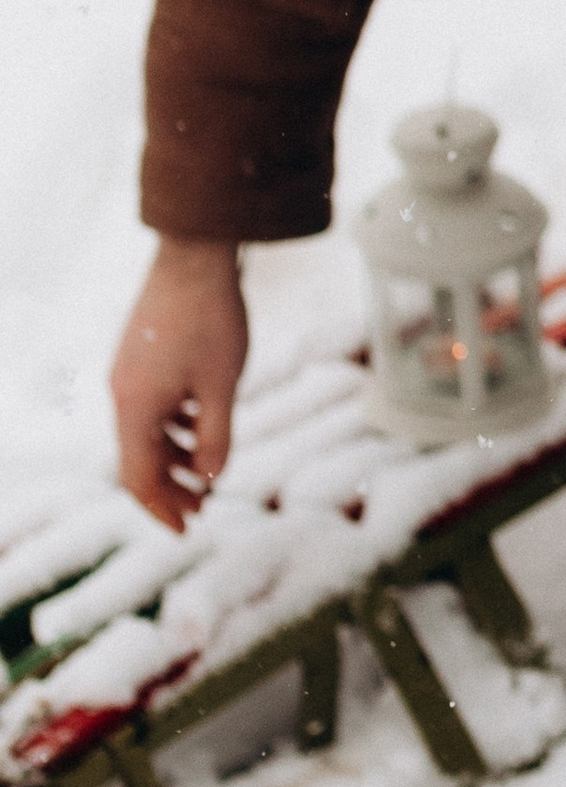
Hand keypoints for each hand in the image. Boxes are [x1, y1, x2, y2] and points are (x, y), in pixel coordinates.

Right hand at [110, 239, 247, 529]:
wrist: (195, 257)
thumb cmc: (212, 320)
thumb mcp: (222, 386)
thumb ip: (217, 437)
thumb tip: (214, 479)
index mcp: (135, 407)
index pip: (138, 477)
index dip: (161, 508)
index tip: (187, 529)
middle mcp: (122, 394)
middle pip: (139, 458)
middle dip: (171, 488)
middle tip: (204, 509)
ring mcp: (129, 374)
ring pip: (147, 432)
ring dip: (176, 457)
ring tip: (208, 473)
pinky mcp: (140, 357)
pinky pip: (151, 407)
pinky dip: (174, 427)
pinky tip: (202, 430)